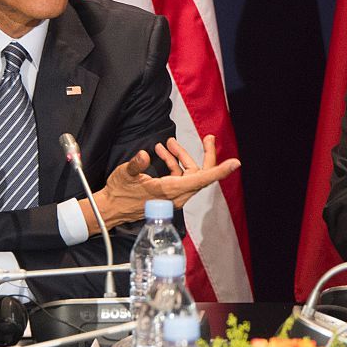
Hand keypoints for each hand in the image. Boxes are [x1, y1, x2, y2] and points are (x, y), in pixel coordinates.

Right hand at [89, 135, 239, 231]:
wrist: (111, 209)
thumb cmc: (118, 193)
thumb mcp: (125, 175)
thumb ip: (136, 165)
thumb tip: (144, 155)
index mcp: (170, 190)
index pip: (201, 179)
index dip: (219, 171)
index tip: (235, 163)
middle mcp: (176, 195)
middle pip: (200, 174)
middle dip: (205, 154)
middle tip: (208, 137)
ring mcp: (174, 195)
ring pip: (189, 173)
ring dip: (181, 156)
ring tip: (167, 143)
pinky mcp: (169, 194)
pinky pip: (179, 176)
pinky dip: (173, 163)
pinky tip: (160, 152)